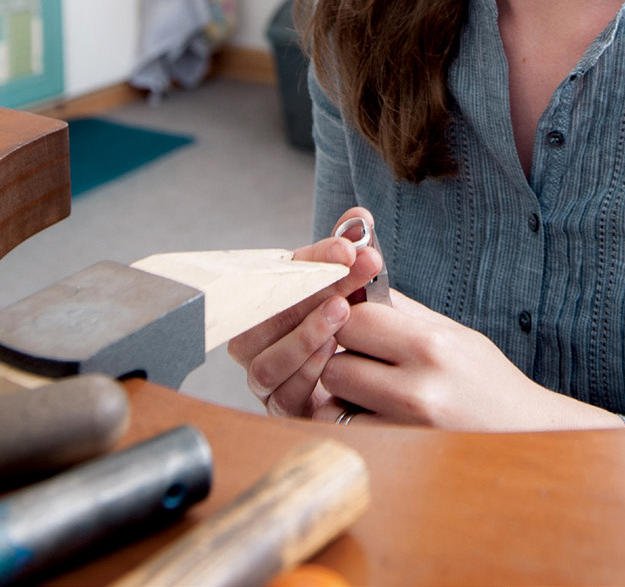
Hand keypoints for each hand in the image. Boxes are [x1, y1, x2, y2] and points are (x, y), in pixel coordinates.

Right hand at [227, 207, 382, 417]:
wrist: (367, 377)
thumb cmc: (350, 325)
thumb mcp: (352, 286)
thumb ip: (350, 250)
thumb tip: (360, 217)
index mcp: (270, 297)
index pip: (279, 271)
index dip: (313, 257)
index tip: (348, 248)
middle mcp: (257, 337)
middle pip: (265, 315)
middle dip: (309, 292)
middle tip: (349, 274)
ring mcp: (266, 375)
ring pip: (266, 359)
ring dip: (304, 334)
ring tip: (341, 313)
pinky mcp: (281, 407)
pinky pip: (281, 393)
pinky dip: (305, 371)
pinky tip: (332, 353)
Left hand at [312, 291, 624, 431]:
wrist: (523, 434)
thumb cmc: (487, 379)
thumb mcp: (454, 333)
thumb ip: (403, 312)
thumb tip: (358, 285)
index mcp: (432, 344)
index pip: (356, 317)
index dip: (349, 315)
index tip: (357, 319)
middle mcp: (417, 387)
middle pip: (337, 358)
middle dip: (341, 352)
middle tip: (363, 355)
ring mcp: (405, 428)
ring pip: (335, 395)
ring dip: (342, 387)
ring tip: (369, 385)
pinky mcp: (397, 455)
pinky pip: (345, 428)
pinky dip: (348, 418)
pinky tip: (372, 412)